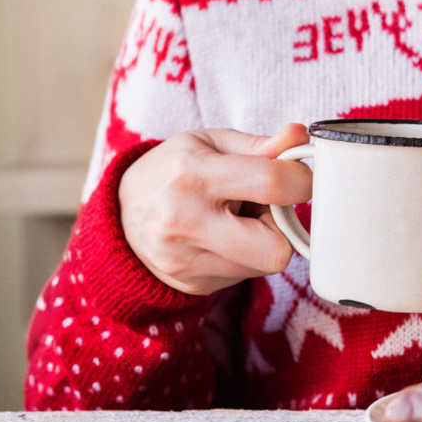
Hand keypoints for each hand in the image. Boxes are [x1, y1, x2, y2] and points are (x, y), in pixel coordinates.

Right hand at [119, 123, 312, 294]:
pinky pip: (246, 276)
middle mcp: (186, 222)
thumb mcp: (210, 143)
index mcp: (192, 174)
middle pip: (276, 249)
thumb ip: (259, 144)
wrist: (120, 214)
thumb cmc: (174, 170)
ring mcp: (186, 260)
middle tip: (268, 208)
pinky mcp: (192, 284)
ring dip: (265, 241)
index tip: (299, 177)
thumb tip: (299, 137)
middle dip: (284, 227)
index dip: (301, 180)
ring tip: (238, 221)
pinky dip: (246, 257)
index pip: (271, 183)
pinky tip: (224, 238)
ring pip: (265, 265)